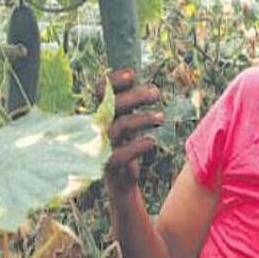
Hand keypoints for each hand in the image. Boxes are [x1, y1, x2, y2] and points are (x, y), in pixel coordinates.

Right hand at [98, 68, 161, 199]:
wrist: (122, 183)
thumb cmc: (126, 147)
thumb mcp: (129, 124)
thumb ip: (132, 107)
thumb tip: (150, 87)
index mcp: (100, 113)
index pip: (99, 90)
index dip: (114, 80)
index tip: (133, 74)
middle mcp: (97, 127)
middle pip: (112, 105)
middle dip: (136, 96)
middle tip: (156, 93)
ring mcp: (100, 146)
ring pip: (119, 126)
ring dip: (142, 118)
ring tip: (161, 117)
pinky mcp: (107, 165)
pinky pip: (121, 154)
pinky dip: (138, 145)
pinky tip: (152, 142)